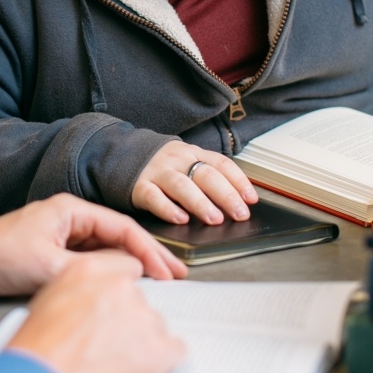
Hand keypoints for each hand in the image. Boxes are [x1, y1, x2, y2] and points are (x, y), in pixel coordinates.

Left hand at [0, 193, 186, 301]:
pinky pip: (89, 259)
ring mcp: (59, 234)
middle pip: (117, 236)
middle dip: (147, 256)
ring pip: (105, 248)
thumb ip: (93, 267)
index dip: (149, 250)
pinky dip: (108, 271)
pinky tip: (120, 284)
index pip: (122, 227)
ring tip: (156, 282)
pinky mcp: (51, 252)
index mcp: (69, 209)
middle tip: (175, 275)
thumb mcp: (49, 265)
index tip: (168, 271)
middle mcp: (67, 217)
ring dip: (129, 265)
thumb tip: (131, 269)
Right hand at [7, 252, 185, 372]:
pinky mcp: (159, 346)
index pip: (124, 269)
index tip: (113, 312)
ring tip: (115, 364)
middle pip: (139, 301)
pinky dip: (161, 364)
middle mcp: (120, 287)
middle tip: (107, 345)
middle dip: (128, 323)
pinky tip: (138, 372)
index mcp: (89, 271)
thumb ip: (78, 292)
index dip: (118, 297)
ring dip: (141, 343)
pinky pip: (175, 350)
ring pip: (155, 326)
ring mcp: (142, 316)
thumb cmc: (37, 354)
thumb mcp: (47, 303)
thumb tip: (91, 301)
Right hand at [131, 140, 257, 224]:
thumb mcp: (186, 163)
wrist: (121, 153)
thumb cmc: (162, 166)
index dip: (238, 181)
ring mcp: (157, 172)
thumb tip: (238, 201)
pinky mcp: (139, 186)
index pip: (221, 164)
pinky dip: (168, 208)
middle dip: (225, 195)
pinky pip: (154, 197)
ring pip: (181, 185)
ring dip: (201, 203)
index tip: (251, 199)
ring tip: (215, 219)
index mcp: (193, 153)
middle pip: (205, 175)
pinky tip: (180, 219)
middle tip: (239, 213)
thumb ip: (207, 177)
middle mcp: (177, 161)